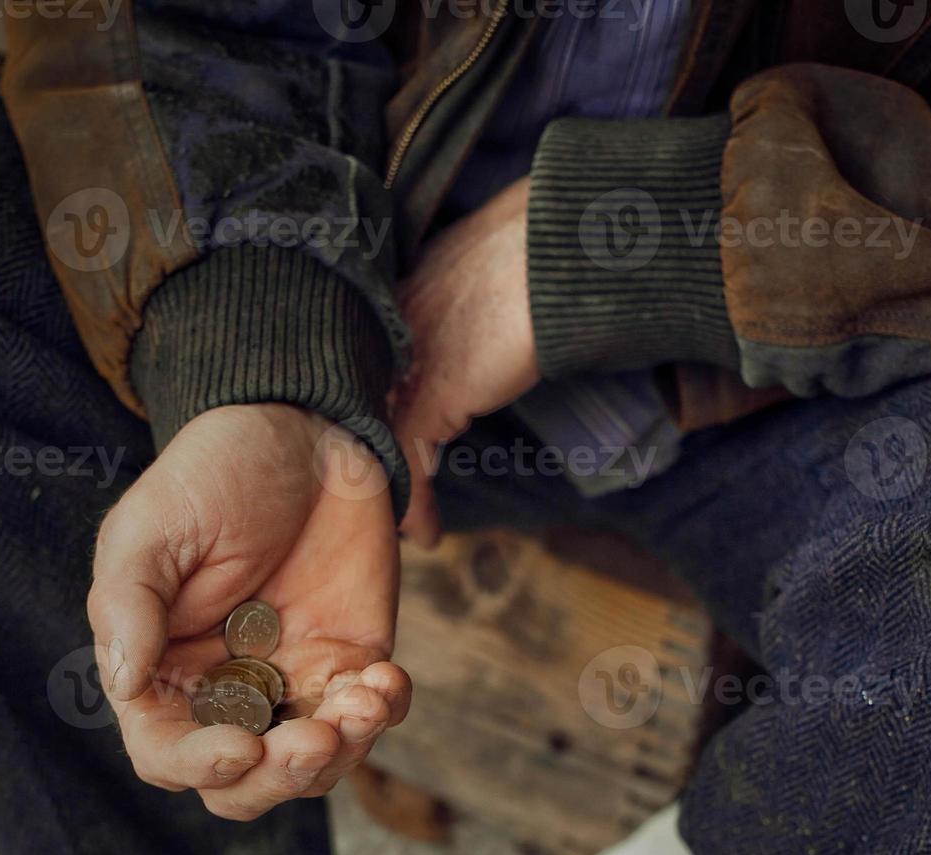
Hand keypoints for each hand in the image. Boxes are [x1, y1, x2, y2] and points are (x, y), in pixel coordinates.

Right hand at [86, 403, 411, 820]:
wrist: (303, 431)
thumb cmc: (212, 475)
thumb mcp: (152, 530)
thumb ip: (130, 606)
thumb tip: (123, 684)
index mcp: (162, 671)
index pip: (168, 753)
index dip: (199, 766)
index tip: (240, 749)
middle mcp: (227, 689)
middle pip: (246, 783)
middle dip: (281, 778)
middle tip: (314, 739)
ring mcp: (296, 677)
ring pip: (315, 762)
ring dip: (343, 751)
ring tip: (364, 699)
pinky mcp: (354, 656)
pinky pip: (373, 711)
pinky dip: (383, 710)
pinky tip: (384, 679)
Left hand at [393, 176, 540, 545]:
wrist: (566, 245)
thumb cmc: (553, 247)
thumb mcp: (505, 272)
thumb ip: (488, 299)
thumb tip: (512, 320)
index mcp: (407, 287)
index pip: (377, 362)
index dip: (381, 408)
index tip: (390, 442)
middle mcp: (394, 323)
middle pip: (364, 404)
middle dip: (368, 455)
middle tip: (377, 498)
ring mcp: (408, 358)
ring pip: (379, 437)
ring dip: (392, 487)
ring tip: (402, 526)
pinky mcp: (434, 393)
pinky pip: (411, 462)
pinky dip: (416, 504)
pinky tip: (425, 532)